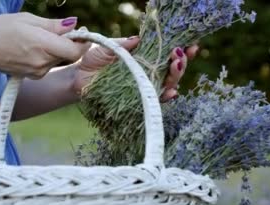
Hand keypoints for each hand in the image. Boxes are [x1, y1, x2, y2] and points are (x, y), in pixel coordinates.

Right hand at [0, 13, 90, 78]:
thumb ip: (53, 25)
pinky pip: (48, 65)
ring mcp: (38, 72)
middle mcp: (43, 63)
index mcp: (43, 46)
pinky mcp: (33, 76)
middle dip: (69, 43)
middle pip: (69, 55)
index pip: (75, 51)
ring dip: (57, 49)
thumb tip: (74, 24)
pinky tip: (32, 47)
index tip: (81, 32)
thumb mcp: (27, 19)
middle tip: (59, 29)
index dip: (82, 42)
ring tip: (38, 36)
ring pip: (59, 60)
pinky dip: (47, 55)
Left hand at [72, 37, 198, 101]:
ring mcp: (144, 87)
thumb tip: (138, 39)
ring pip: (168, 83)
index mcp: (144, 56)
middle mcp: (148, 72)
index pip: (167, 52)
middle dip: (181, 62)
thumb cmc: (92, 61)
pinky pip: (155, 101)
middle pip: (173, 69)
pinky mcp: (138, 100)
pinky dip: (165, 96)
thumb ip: (122, 44)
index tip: (191, 43)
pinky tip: (171, 92)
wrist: (79, 80)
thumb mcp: (107, 48)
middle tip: (181, 54)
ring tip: (176, 64)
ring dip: (176, 75)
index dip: (182, 49)